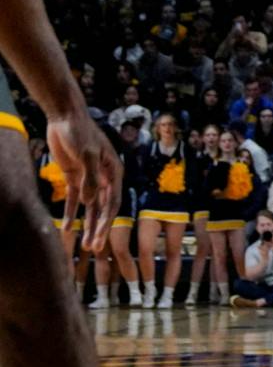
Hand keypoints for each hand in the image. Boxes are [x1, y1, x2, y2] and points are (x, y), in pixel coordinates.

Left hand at [46, 111, 119, 252]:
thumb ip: (90, 178)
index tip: (100, 239)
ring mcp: (89, 177)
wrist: (65, 117)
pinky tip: (66, 228)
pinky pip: (73, 199)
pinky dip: (71, 213)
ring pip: (89, 207)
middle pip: (103, 208)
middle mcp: (105, 177)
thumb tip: (90, 202)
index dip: (106, 222)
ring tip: (83, 245)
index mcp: (114, 171)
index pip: (113, 202)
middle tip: (93, 249)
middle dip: (98, 229)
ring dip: (87, 225)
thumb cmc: (80, 132)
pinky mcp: (74, 176)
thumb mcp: (87, 154)